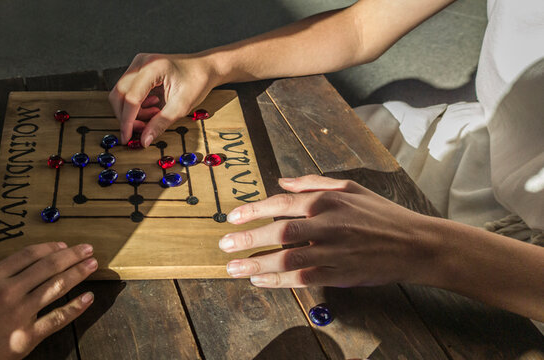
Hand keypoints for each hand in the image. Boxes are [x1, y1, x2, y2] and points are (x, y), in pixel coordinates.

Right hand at [0, 242, 96, 359]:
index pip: (27, 256)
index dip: (48, 248)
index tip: (62, 245)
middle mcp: (8, 292)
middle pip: (47, 267)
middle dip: (71, 256)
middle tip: (87, 249)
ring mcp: (19, 315)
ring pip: (55, 288)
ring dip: (77, 274)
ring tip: (92, 264)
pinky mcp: (25, 338)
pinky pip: (56, 320)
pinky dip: (75, 308)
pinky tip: (88, 298)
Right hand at [109, 52, 221, 146]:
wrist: (204, 67)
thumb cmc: (197, 82)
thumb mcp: (181, 106)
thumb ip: (160, 123)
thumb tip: (143, 141)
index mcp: (153, 67)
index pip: (131, 97)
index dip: (127, 121)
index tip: (127, 138)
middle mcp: (141, 62)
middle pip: (119, 94)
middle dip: (127, 116)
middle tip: (142, 129)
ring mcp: (138, 64)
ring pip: (120, 93)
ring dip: (131, 112)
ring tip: (154, 115)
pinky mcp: (138, 69)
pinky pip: (127, 90)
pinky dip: (135, 105)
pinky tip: (153, 107)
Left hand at [219, 175, 445, 287]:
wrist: (416, 244)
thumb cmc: (381, 214)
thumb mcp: (350, 187)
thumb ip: (312, 183)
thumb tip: (282, 182)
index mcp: (327, 200)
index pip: (281, 204)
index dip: (254, 211)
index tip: (232, 218)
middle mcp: (328, 224)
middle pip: (279, 231)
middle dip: (248, 238)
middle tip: (224, 245)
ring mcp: (334, 250)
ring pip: (288, 258)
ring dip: (257, 263)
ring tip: (234, 268)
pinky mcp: (340, 273)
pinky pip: (303, 278)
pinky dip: (279, 280)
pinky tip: (261, 280)